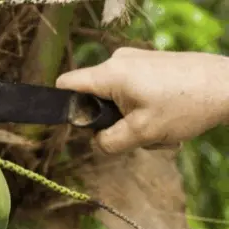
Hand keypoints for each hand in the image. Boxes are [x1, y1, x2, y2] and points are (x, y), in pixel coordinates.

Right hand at [56, 47, 228, 153]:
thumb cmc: (187, 106)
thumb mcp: (142, 133)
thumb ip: (109, 142)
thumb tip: (97, 142)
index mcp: (110, 74)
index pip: (66, 85)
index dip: (65, 107)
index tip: (85, 126)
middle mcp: (118, 62)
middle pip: (95, 98)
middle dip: (112, 122)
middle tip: (137, 135)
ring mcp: (136, 62)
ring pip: (117, 100)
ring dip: (133, 121)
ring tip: (160, 130)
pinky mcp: (151, 65)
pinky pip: (134, 93)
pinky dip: (145, 111)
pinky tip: (167, 119)